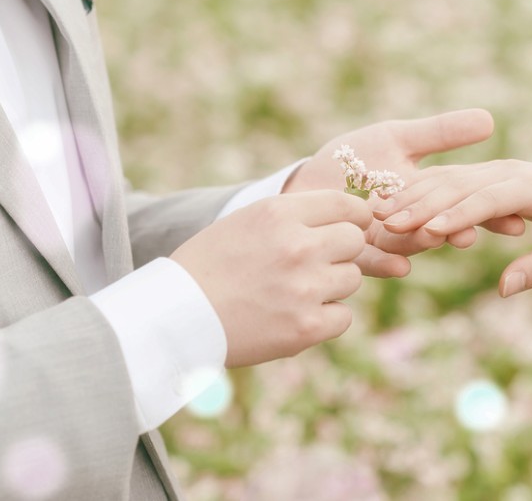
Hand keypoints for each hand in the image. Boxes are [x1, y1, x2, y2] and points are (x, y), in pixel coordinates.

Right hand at [171, 191, 370, 367]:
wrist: (176, 318)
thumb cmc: (209, 266)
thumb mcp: (247, 221)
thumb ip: (295, 215)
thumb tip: (348, 214)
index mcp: (279, 213)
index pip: (347, 204)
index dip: (355, 216)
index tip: (351, 225)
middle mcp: (298, 246)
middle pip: (355, 241)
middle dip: (341, 251)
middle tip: (315, 264)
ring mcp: (305, 288)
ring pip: (352, 279)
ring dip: (332, 285)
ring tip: (294, 292)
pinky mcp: (306, 327)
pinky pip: (343, 316)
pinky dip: (325, 319)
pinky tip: (294, 316)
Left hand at [284, 109, 517, 276]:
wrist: (304, 182)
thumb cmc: (350, 157)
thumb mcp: (399, 139)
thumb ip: (442, 134)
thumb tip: (490, 120)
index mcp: (422, 195)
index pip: (460, 203)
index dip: (488, 214)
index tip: (517, 219)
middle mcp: (408, 222)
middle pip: (437, 226)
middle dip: (455, 230)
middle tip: (475, 233)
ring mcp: (381, 240)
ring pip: (407, 244)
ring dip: (423, 243)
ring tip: (436, 240)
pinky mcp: (352, 252)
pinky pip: (371, 261)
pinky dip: (386, 263)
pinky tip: (401, 267)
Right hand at [376, 161, 531, 295]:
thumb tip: (505, 289)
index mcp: (531, 186)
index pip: (487, 200)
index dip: (456, 216)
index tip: (425, 232)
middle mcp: (507, 170)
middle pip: (456, 185)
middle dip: (420, 204)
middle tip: (385, 224)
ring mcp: (492, 168)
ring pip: (445, 178)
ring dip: (410, 195)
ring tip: (376, 214)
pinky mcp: (481, 172)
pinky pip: (445, 177)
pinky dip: (416, 189)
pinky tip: (387, 203)